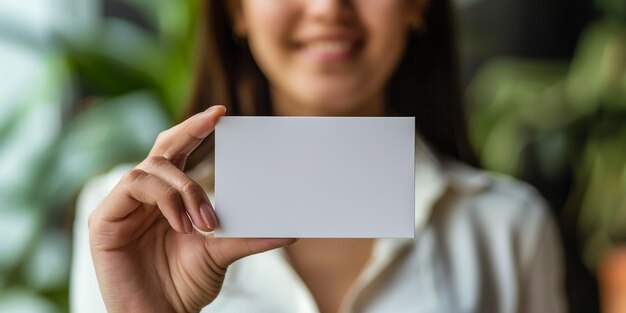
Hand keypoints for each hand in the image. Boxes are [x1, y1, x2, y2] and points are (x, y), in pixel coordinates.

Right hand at [89, 105, 295, 312]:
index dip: (195, 130)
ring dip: (184, 189)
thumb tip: (291, 230)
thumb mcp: (222, 253)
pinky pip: (133, 187)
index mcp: (168, 199)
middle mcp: (144, 197)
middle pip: (162, 148)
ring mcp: (122, 206)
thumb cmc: (184, 286)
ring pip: (151, 168)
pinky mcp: (104, 220)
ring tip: (204, 222)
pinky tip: (181, 224)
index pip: (180, 154)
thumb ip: (250, 237)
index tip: (221, 113)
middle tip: (214, 119)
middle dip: (188, 129)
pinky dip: (164, 200)